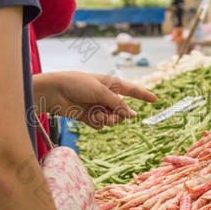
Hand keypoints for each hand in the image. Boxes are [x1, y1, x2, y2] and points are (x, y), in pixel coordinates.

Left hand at [33, 72, 156, 128]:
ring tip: (97, 114)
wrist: (54, 93)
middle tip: (112, 113)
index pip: (132, 90)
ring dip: (108, 119)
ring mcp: (98, 107)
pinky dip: (97, 123)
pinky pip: (101, 125)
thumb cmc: (76, 84)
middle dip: (119, 114)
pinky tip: (89, 117)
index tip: (156, 99)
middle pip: (123, 110)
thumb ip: (117, 103)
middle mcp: (106, 96)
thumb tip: (132, 115)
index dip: (143, 95)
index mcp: (111, 84)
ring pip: (113, 119)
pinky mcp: (89, 117)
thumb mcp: (100, 91)